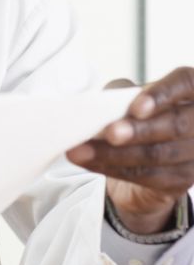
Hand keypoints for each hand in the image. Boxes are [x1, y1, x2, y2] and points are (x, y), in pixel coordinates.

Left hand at [67, 67, 193, 233]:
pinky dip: (112, 167)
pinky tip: (90, 161)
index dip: (162, 95)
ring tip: (82, 150)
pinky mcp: (181, 180)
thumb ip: (122, 93)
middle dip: (139, 131)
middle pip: (176, 125)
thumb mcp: (129, 98)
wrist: (142, 156)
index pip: (185, 84)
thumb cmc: (138, 116)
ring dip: (114, 153)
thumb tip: (103, 101)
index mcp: (190, 92)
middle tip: (110, 133)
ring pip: (158, 154)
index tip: (136, 107)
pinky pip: (146, 176)